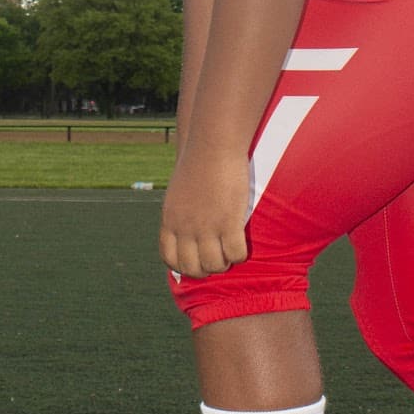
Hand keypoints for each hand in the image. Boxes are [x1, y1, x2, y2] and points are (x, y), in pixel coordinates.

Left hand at [159, 145, 250, 278]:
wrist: (213, 144)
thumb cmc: (199, 159)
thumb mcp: (179, 189)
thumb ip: (181, 209)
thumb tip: (188, 220)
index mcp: (170, 219)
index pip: (169, 258)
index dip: (184, 266)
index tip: (196, 261)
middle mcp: (185, 227)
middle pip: (191, 267)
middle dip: (206, 269)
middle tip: (218, 258)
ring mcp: (206, 227)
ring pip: (214, 265)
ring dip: (224, 263)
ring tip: (230, 252)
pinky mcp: (229, 222)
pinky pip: (235, 254)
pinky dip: (240, 254)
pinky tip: (243, 244)